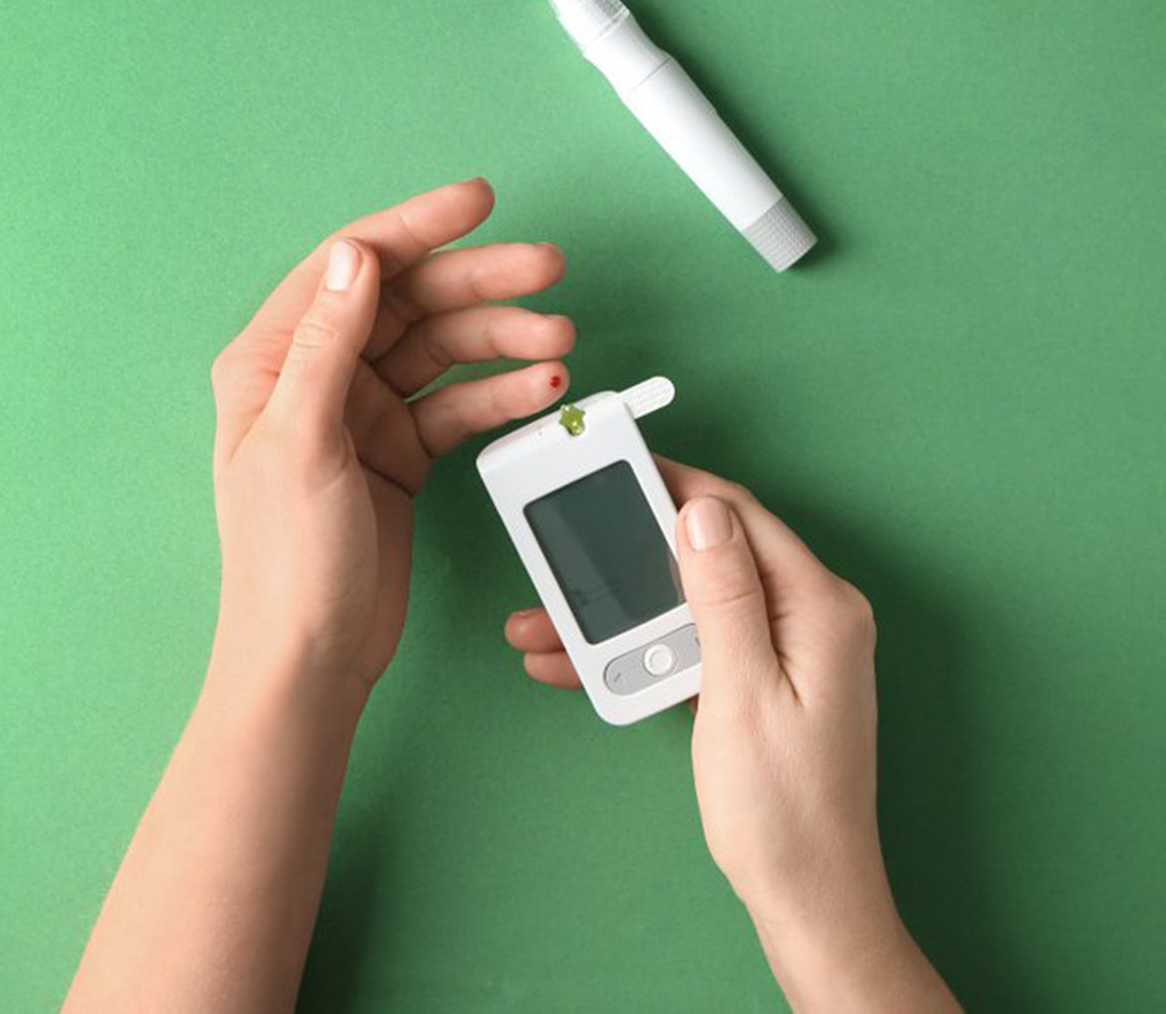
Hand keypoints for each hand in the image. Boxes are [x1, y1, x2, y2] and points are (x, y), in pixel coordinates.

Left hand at [208, 178, 573, 717]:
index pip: (353, 267)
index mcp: (276, 361)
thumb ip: (327, 344)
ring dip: (504, 340)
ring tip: (560, 337)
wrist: (314, 656)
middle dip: (481, 282)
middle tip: (547, 270)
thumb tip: (358, 256)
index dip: (416, 227)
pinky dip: (502, 394)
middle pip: (411, 303)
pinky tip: (544, 388)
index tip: (478, 203)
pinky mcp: (404, 452)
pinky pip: (461, 404)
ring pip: (445, 351)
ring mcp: (367, 414)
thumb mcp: (301, 441)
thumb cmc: (286, 560)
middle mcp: (321, 377)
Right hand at [505, 459, 958, 1010]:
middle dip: (632, 561)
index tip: (620, 471)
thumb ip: (723, 595)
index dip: (677, 488)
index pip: (740, 516)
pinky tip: (588, 661)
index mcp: (820, 607)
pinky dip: (648, 649)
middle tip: (568, 555)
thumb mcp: (741, 692)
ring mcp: (789, 649)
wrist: (806, 898)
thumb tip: (703, 510)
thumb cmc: (782, 809)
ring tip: (550, 625)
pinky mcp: (765, 678)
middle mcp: (812, 617)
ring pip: (692, 605)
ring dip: (624, 614)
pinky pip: (698, 643)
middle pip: (710, 558)